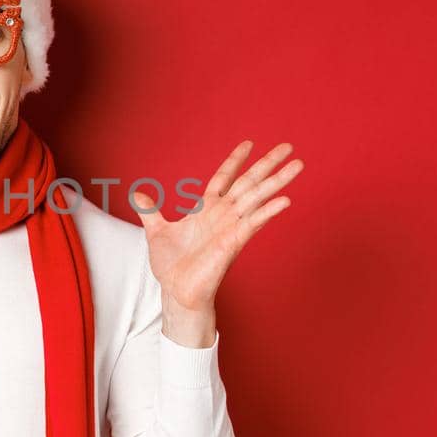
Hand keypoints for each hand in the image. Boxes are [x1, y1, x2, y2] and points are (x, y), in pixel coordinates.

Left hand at [131, 141, 302, 347]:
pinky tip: (284, 200)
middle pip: (248, 183)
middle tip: (288, 146)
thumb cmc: (171, 266)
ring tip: (298, 165)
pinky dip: (268, 211)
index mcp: (206, 210)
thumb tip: (138, 195)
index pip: (224, 178)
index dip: (235, 161)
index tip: (248, 143)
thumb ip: (150, 212)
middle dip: (267, 164)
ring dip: (277, 181)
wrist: (176, 292)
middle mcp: (222, 215)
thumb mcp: (156, 232)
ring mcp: (230, 227)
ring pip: (257, 198)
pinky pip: (253, 223)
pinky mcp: (233, 242)